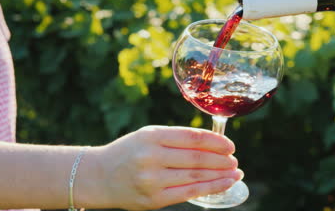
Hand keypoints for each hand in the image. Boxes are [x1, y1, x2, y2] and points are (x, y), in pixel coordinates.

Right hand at [98, 125, 242, 209]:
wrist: (99, 176)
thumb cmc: (131, 152)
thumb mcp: (149, 136)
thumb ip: (177, 138)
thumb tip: (214, 144)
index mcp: (152, 136)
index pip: (192, 137)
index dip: (216, 141)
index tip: (230, 145)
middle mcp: (151, 157)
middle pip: (197, 158)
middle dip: (221, 160)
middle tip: (235, 160)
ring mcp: (152, 180)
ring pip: (196, 177)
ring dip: (220, 175)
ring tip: (235, 173)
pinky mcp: (154, 200)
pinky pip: (188, 193)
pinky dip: (210, 188)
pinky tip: (224, 184)